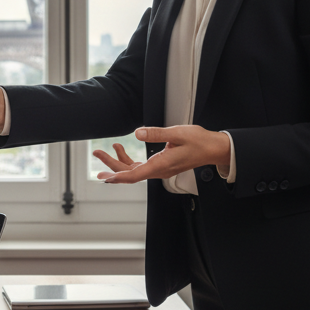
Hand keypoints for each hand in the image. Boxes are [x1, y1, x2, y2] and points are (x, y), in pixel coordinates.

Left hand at [93, 125, 230, 183]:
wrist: (213, 149)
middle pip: (130, 173)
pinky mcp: (161, 164)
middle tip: (96, 154)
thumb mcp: (178, 133)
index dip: (117, 177)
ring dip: (118, 161)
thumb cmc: (199, 142)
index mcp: (162, 165)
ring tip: (105, 150)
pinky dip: (129, 159)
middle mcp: (159, 170)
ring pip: (133, 170)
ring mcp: (160, 169)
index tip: (104, 177)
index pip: (135, 175)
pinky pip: (141, 166)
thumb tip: (138, 133)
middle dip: (111, 165)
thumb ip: (157, 133)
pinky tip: (122, 149)